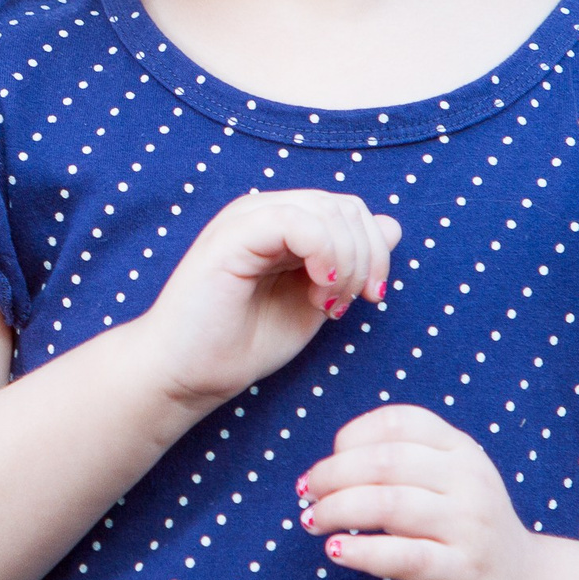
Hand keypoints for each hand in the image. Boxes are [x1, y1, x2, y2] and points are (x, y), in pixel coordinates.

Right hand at [141, 188, 397, 409]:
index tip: (371, 299)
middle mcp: (263, 211)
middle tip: (348, 305)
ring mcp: (246, 219)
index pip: (349, 210)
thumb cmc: (242, 343)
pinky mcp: (233, 236)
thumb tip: (392, 225)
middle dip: (367, 258)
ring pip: (328, 211)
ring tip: (328, 304)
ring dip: (347, 263)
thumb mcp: (315, 300)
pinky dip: (324, 256)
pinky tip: (318, 292)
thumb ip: (350, 264)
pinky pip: (297, 223)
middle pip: (345, 206)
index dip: (375, 250)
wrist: (187, 373)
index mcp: (281, 224)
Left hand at [296, 403, 541, 579]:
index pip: (398, 422)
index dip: (351, 436)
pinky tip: (336, 551)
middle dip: (332, 475)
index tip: (329, 460)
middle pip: (384, 462)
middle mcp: (471, 483)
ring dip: (336, 510)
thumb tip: (322, 472)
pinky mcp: (462, 575)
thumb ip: (398, 468)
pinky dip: (360, 551)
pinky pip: (402, 556)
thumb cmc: (463, 538)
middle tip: (306, 494)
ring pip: (387, 504)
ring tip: (312, 522)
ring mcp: (470, 529)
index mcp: (462, 452)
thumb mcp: (444, 488)